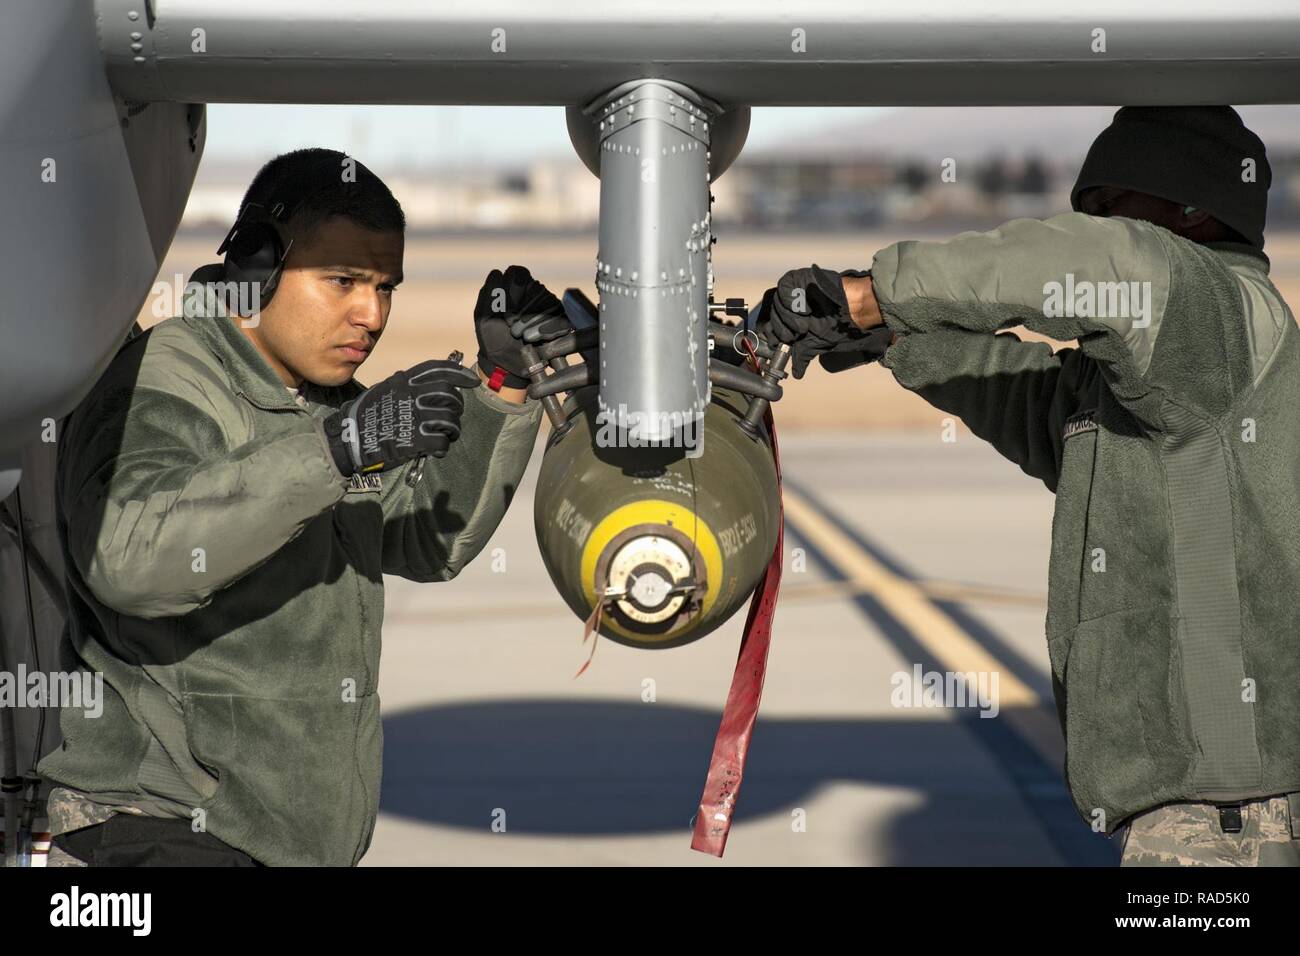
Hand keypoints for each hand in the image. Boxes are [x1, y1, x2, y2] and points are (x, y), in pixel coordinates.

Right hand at [323, 359, 481, 474]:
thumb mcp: (386, 389)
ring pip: (450, 420)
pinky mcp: (415, 440)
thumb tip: (431, 388)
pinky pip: (441, 442)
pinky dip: (442, 447)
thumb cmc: (367, 415)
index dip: (460, 374)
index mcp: (405, 381)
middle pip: (450, 397)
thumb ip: (407, 386)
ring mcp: (414, 418)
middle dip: (457, 407)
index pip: (439, 370)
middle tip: (452, 416)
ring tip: (446, 435)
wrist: (349, 438)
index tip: (472, 381)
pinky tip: (436, 449)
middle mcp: (412, 396)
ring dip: (452, 430)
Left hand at [474, 265, 570, 388]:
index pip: (518, 273)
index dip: (512, 289)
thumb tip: (497, 272)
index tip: (504, 309)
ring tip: (519, 335)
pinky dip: (545, 329)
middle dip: (521, 309)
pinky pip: (559, 318)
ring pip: (547, 302)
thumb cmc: (493, 338)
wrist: (506, 363)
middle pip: (534, 287)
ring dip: (531, 321)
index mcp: (514, 286)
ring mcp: (549, 305)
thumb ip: (488, 293)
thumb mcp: (483, 315)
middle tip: (510, 326)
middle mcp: (533, 292)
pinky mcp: (561, 320)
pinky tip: (532, 339)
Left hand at [755, 265, 881, 377]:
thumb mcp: (815, 345)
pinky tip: (805, 306)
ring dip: (791, 316)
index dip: (774, 335)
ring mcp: (789, 291)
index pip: (769, 327)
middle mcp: (785, 305)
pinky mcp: (795, 278)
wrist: (850, 309)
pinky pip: (784, 288)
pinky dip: (792, 300)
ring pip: (778, 305)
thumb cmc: (835, 325)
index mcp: (786, 319)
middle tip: (801, 330)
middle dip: (785, 327)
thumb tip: (797, 374)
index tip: (785, 340)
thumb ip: (802, 357)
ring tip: (807, 318)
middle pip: (773, 317)